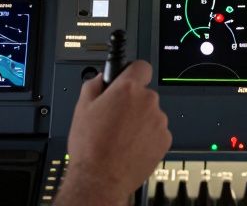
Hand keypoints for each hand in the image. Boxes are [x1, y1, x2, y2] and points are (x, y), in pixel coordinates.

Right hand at [57, 60, 170, 205]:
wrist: (101, 179)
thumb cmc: (91, 147)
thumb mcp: (82, 108)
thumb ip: (93, 85)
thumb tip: (101, 79)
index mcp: (127, 89)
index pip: (141, 67)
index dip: (133, 72)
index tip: (129, 79)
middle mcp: (147, 102)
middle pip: (144, 94)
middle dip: (132, 102)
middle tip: (116, 118)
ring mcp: (158, 121)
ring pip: (151, 114)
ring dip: (140, 121)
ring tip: (121, 136)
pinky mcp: (165, 140)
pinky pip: (157, 132)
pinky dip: (147, 137)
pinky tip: (131, 146)